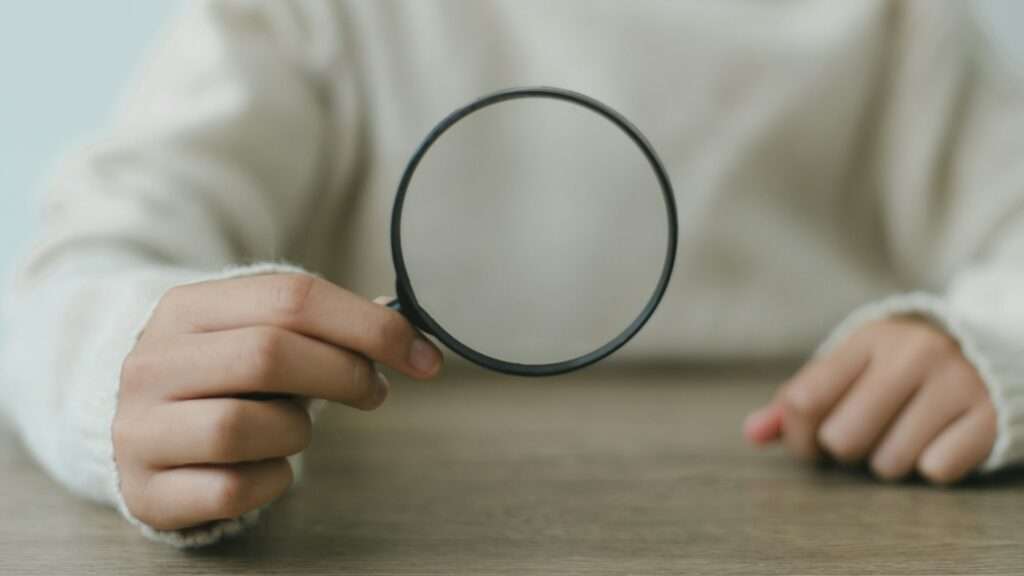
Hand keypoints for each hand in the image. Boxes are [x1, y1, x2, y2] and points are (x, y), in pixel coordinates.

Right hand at [114, 274, 442, 529]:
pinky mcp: (146, 490)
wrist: (144, 432)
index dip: (369, 326)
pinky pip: (230, 489)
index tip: (422, 357)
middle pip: (267, 354)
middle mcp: (151, 362)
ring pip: (242, 426)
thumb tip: (411, 341)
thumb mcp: (261, 334)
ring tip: (295, 428)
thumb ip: (327, 327)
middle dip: (343, 374)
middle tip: (372, 391)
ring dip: (295, 431)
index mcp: (187, 307)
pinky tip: (269, 466)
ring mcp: (139, 428)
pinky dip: (270, 481)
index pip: (290, 297)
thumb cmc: (226, 380)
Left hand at [744, 318, 995, 483]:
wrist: (983, 357)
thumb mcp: (846, 373)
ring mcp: (956, 382)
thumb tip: (752, 433)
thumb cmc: (892, 372)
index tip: (810, 441)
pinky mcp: (990, 416)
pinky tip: (938, 439)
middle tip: (862, 435)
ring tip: (902, 434)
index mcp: (868, 339)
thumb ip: (794, 403)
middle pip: (842, 439)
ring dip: (887, 461)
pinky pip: (936, 470)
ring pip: (888, 462)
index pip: (803, 401)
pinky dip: (931, 466)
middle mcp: (913, 353)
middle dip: (844, 450)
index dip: (798, 436)